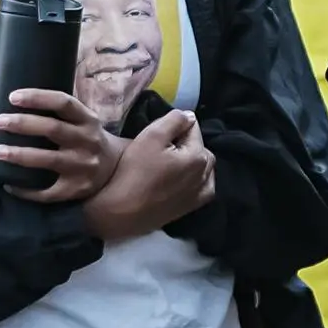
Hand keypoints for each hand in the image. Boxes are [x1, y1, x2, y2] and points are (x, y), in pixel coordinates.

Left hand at [0, 87, 120, 200]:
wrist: (114, 169)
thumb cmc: (87, 138)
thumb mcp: (84, 120)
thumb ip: (61, 111)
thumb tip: (16, 102)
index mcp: (88, 120)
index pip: (63, 102)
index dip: (38, 98)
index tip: (13, 97)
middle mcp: (87, 141)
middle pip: (53, 129)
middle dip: (23, 124)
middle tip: (0, 122)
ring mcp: (83, 167)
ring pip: (49, 159)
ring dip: (21, 155)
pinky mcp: (76, 189)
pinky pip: (48, 192)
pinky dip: (26, 190)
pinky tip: (9, 184)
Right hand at [84, 107, 214, 240]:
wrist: (122, 211)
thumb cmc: (135, 170)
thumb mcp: (151, 136)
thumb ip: (174, 120)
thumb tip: (190, 116)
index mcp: (198, 155)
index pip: (193, 128)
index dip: (176, 126)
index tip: (158, 134)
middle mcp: (205, 174)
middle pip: (200, 148)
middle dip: (186, 143)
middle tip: (162, 147)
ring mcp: (200, 193)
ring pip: (203, 167)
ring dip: (191, 160)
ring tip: (169, 162)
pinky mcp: (191, 207)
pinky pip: (203, 187)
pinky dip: (196, 178)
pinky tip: (182, 179)